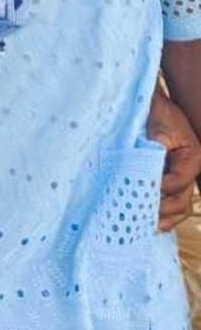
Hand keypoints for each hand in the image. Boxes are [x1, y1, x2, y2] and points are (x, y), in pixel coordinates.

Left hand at [148, 86, 200, 230]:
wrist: (151, 103)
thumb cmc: (155, 109)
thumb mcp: (159, 120)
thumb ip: (157, 138)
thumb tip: (155, 150)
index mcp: (192, 156)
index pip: (179, 181)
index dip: (161, 187)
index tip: (140, 189)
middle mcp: (190, 171)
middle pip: (182, 201)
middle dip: (161, 210)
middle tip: (138, 216)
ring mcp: (181, 178)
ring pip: (179, 207)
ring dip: (162, 218)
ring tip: (141, 226)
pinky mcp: (169, 181)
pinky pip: (171, 204)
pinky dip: (162, 216)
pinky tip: (146, 223)